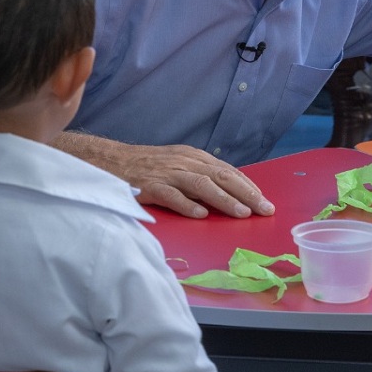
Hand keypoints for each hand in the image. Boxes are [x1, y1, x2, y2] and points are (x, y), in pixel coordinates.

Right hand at [54, 133, 274, 218]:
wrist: (107, 161)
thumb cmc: (144, 167)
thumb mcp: (176, 165)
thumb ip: (198, 176)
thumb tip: (226, 195)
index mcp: (192, 157)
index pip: (226, 170)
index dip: (247, 185)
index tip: (264, 200)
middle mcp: (183, 162)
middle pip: (221, 176)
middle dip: (246, 193)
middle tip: (264, 209)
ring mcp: (166, 173)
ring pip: (201, 185)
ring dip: (224, 199)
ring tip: (242, 214)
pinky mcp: (148, 185)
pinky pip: (170, 195)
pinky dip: (187, 204)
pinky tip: (201, 215)